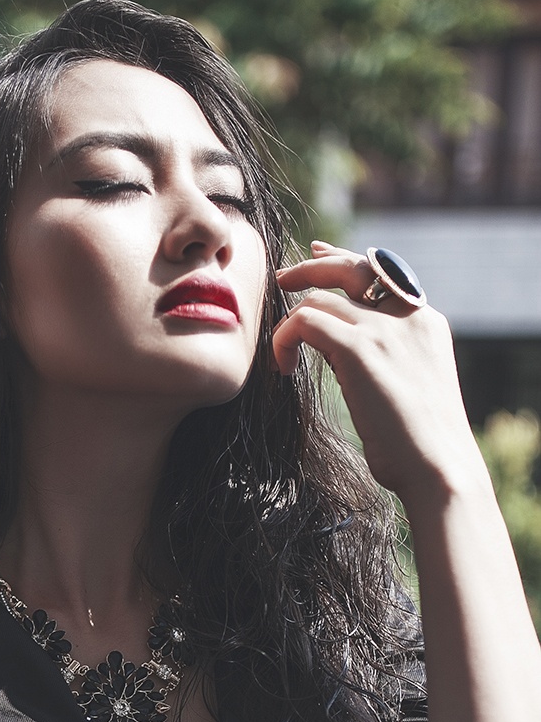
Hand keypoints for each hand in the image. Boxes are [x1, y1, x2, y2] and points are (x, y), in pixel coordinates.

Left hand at [272, 242, 484, 507]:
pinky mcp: (359, 348)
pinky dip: (284, 339)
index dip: (345, 261)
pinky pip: (305, 322)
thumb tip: (340, 356)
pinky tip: (283, 367)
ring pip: (319, 299)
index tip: (317, 254)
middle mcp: (407, 317)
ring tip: (282, 356)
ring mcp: (384, 329)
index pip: (382, 273)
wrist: (438, 466)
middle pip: (353, 267)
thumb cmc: (420, 447)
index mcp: (425, 323)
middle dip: (313, 266)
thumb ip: (380, 360)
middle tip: (282, 278)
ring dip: (290, 322)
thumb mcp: (407, 389)